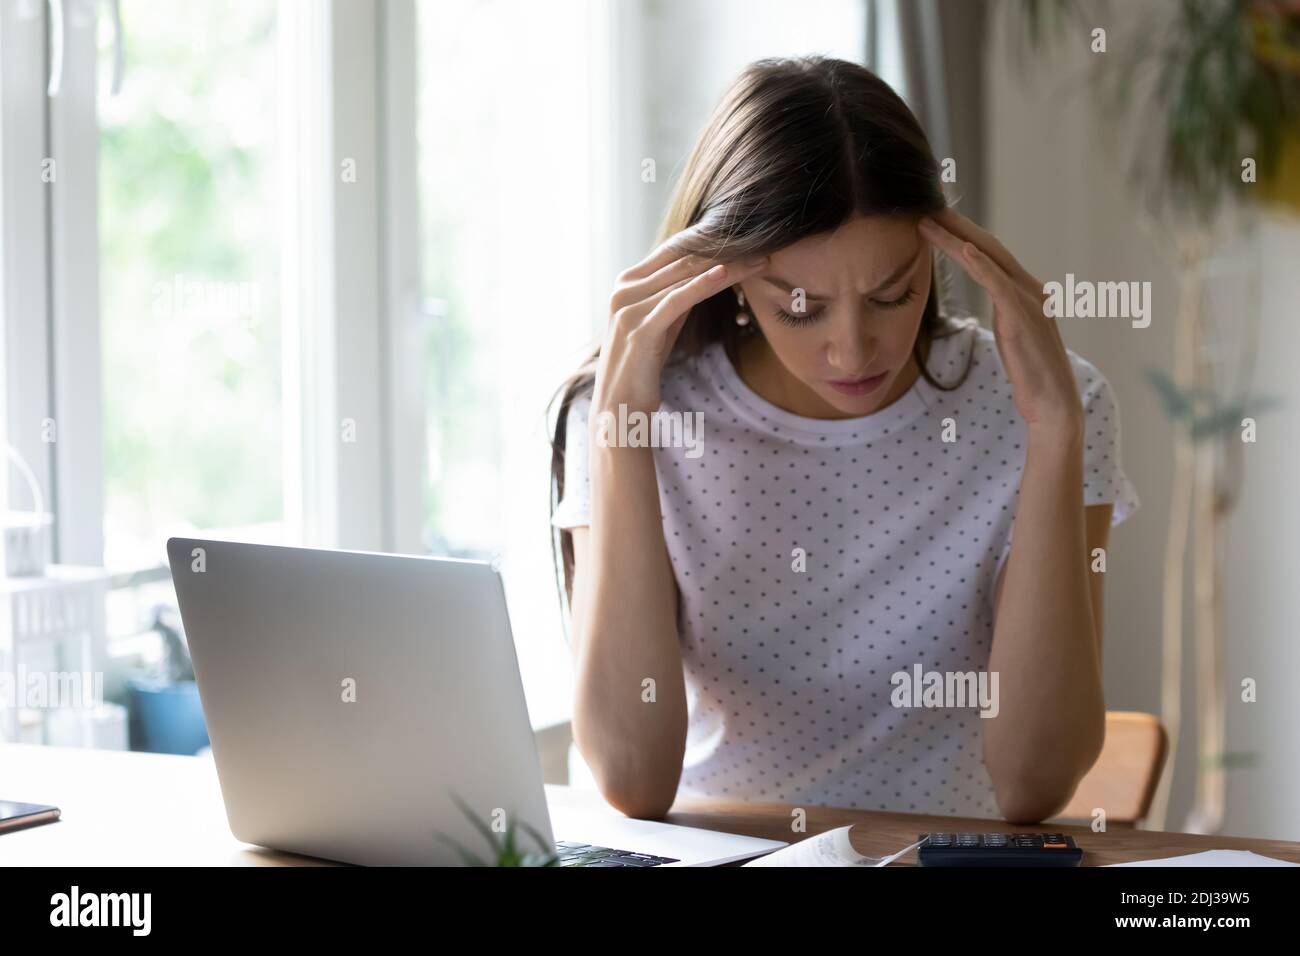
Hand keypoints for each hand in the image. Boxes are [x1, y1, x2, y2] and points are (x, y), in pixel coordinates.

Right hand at [594, 234, 767, 416]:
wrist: (618, 407)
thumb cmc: (642, 367)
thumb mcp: (661, 324)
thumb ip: (675, 297)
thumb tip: (708, 273)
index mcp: (627, 283)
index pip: (674, 251)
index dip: (710, 241)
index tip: (747, 241)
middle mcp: (624, 290)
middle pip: (682, 259)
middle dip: (724, 250)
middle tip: (761, 246)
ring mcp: (629, 308)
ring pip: (685, 277)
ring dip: (726, 267)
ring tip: (757, 261)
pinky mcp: (640, 329)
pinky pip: (677, 300)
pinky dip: (702, 285)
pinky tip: (725, 274)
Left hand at [919, 209, 1082, 436]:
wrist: (1053, 403)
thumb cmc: (1032, 375)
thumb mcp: (1013, 336)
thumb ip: (1006, 314)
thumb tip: (994, 304)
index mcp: (1026, 291)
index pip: (990, 254)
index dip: (963, 234)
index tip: (938, 220)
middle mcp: (1030, 288)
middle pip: (988, 247)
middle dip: (957, 225)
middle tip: (928, 206)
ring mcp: (1028, 300)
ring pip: (988, 258)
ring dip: (955, 238)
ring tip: (928, 222)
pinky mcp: (1022, 317)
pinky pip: (998, 284)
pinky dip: (979, 265)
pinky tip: (961, 249)